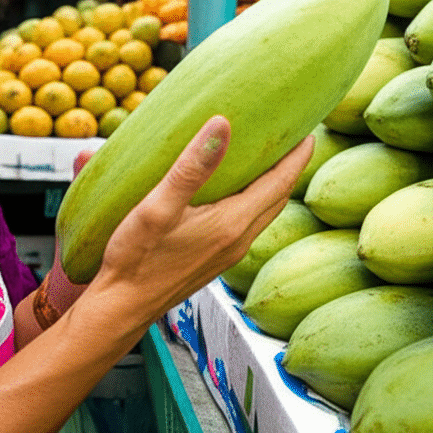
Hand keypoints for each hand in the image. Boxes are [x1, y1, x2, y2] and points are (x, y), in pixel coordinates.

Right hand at [90, 115, 314, 324]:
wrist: (122, 307)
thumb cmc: (136, 259)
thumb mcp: (159, 206)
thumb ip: (192, 166)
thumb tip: (222, 124)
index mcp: (232, 223)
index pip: (279, 183)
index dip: (297, 156)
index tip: (310, 131)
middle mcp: (237, 240)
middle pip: (278, 198)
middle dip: (291, 168)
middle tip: (296, 140)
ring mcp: (227, 254)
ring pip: (264, 213)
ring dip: (274, 186)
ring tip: (271, 161)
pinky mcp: (214, 261)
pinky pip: (247, 224)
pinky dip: (254, 201)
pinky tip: (237, 194)